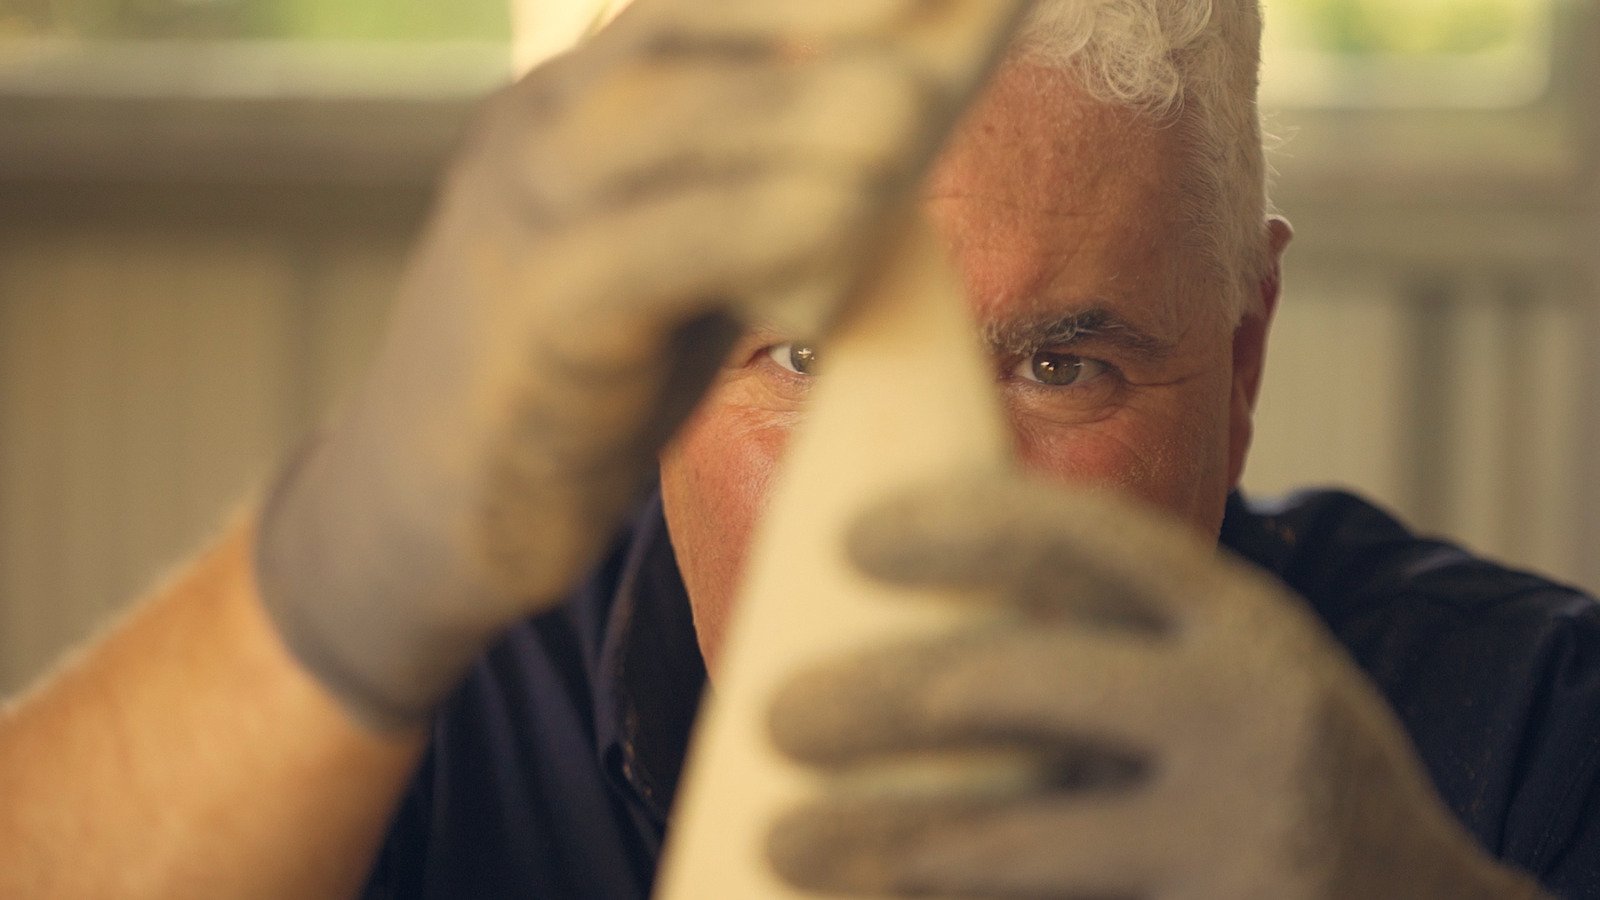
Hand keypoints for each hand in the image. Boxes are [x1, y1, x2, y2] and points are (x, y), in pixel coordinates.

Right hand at [252, 0, 1027, 727]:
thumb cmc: (577, 376)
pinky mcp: (528, 325)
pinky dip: (748, 224)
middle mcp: (533, 138)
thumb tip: (896, 126)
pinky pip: (644, 254)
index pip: (686, 9)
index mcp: (567, 109)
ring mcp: (518, 222)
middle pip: (674, 37)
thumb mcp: (668, 258)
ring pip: (657, 127)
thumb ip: (745, 190)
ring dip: (794, 112)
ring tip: (912, 105)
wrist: (427, 508)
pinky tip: (847, 214)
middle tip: (939, 1)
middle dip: (810, 11)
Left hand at [765, 474, 1548, 898]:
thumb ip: (1118, 636)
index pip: (1083, 537)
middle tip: (776, 717)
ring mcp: (1235, 837)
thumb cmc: (1277, 772)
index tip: (850, 539)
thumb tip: (913, 609)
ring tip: (784, 840)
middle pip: (1010, 682)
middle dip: (871, 697)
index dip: (957, 524)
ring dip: (875, 840)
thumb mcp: (1233, 670)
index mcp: (1242, 619)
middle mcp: (1244, 711)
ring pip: (1007, 842)